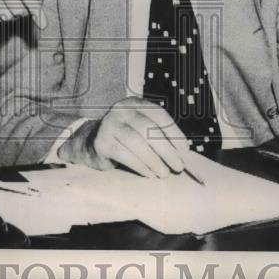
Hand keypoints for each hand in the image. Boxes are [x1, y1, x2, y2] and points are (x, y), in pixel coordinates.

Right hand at [59, 97, 190, 177]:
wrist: (92, 143)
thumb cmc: (126, 138)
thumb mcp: (142, 130)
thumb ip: (159, 136)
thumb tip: (183, 154)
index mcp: (135, 103)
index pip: (159, 114)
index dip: (174, 132)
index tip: (185, 150)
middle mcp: (121, 109)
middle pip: (148, 128)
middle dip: (166, 149)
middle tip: (179, 166)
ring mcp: (109, 124)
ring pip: (136, 142)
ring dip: (154, 159)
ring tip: (165, 173)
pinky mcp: (101, 142)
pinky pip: (124, 154)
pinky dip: (140, 166)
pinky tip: (150, 174)